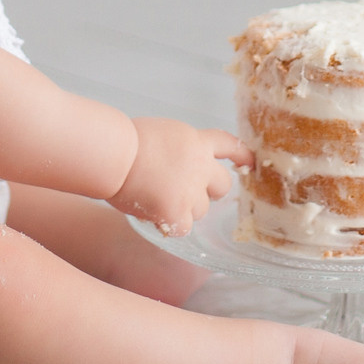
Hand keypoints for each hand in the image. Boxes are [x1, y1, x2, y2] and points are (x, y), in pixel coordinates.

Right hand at [109, 117, 248, 236]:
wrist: (114, 155)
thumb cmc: (126, 144)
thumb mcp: (164, 135)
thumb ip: (181, 152)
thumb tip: (183, 173)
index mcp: (196, 141)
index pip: (228, 144)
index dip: (242, 155)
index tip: (250, 163)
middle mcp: (201, 164)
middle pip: (222, 186)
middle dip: (207, 192)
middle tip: (181, 192)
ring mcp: (191, 189)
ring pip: (201, 211)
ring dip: (183, 209)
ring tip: (155, 197)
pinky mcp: (178, 212)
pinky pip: (183, 228)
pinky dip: (169, 225)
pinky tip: (151, 212)